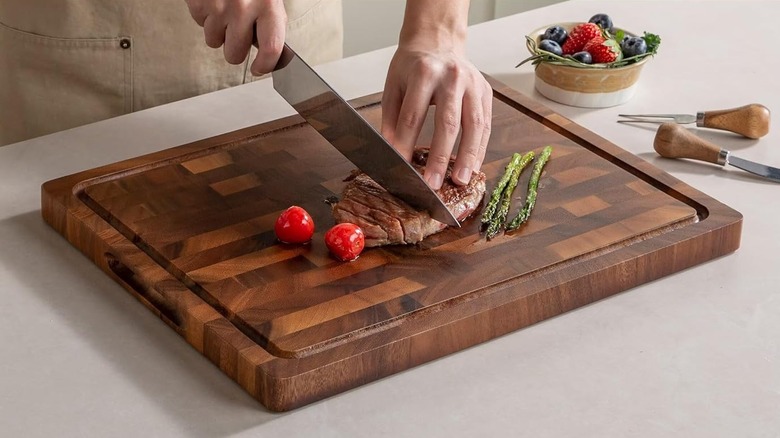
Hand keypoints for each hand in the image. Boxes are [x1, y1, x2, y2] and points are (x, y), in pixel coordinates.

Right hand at [184, 0, 286, 74]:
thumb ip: (270, 23)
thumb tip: (271, 55)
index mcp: (269, 6)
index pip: (271, 49)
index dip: (265, 66)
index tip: (259, 69)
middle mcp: (245, 8)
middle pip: (235, 54)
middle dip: (233, 49)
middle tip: (235, 33)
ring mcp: (219, 6)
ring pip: (214, 42)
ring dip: (217, 31)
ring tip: (224, 10)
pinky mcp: (200, 3)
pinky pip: (200, 24)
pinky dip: (205, 16)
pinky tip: (213, 2)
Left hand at [381, 0, 491, 189]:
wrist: (438, 41)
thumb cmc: (412, 67)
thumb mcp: (394, 86)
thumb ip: (392, 118)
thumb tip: (392, 149)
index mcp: (424, 72)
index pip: (413, 114)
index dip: (406, 142)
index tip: (401, 165)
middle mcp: (452, 77)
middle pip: (448, 122)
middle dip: (440, 157)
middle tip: (433, 183)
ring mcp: (473, 84)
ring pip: (474, 125)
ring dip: (468, 157)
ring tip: (461, 181)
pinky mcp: (486, 92)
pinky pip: (486, 125)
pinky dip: (480, 148)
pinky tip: (473, 167)